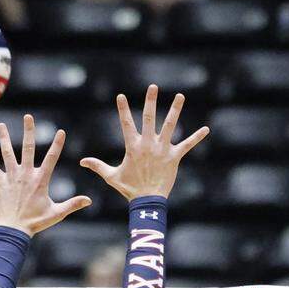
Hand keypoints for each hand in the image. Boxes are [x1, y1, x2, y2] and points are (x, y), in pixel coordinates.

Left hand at [0, 113, 90, 236]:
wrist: (14, 230)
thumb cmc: (36, 222)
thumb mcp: (57, 213)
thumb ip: (73, 204)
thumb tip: (89, 200)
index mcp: (40, 180)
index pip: (52, 158)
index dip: (57, 144)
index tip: (61, 131)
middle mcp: (25, 175)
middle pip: (28, 148)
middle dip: (29, 131)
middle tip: (28, 117)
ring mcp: (12, 178)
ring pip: (8, 154)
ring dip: (4, 139)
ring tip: (1, 125)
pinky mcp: (0, 184)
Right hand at [79, 85, 208, 200]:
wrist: (147, 200)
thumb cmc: (129, 188)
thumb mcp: (111, 176)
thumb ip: (97, 166)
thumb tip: (81, 161)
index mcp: (133, 147)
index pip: (126, 124)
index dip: (123, 109)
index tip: (121, 96)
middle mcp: (148, 144)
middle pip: (150, 118)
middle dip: (151, 101)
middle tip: (153, 87)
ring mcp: (162, 149)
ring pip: (170, 125)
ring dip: (175, 110)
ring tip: (180, 96)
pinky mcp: (174, 157)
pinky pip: (187, 145)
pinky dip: (197, 137)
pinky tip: (206, 129)